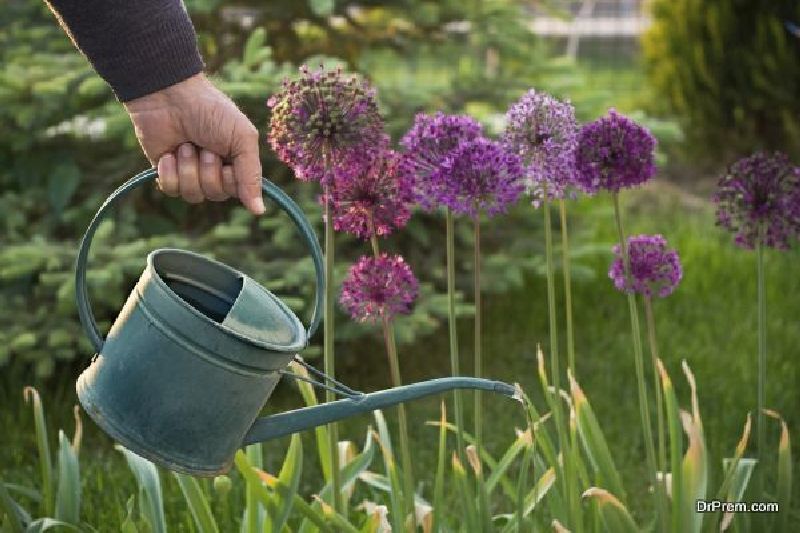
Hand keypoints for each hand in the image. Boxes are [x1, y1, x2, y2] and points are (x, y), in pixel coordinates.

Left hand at [124, 73, 264, 213]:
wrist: (170, 96)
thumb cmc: (211, 112)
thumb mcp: (242, 139)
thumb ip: (251, 176)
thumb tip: (259, 212)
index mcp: (236, 163)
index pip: (239, 192)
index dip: (231, 179)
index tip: (225, 157)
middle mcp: (215, 171)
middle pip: (215, 195)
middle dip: (209, 171)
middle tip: (204, 146)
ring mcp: (189, 172)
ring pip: (193, 195)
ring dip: (188, 169)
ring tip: (185, 145)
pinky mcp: (166, 172)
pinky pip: (170, 190)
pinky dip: (169, 172)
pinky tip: (169, 154)